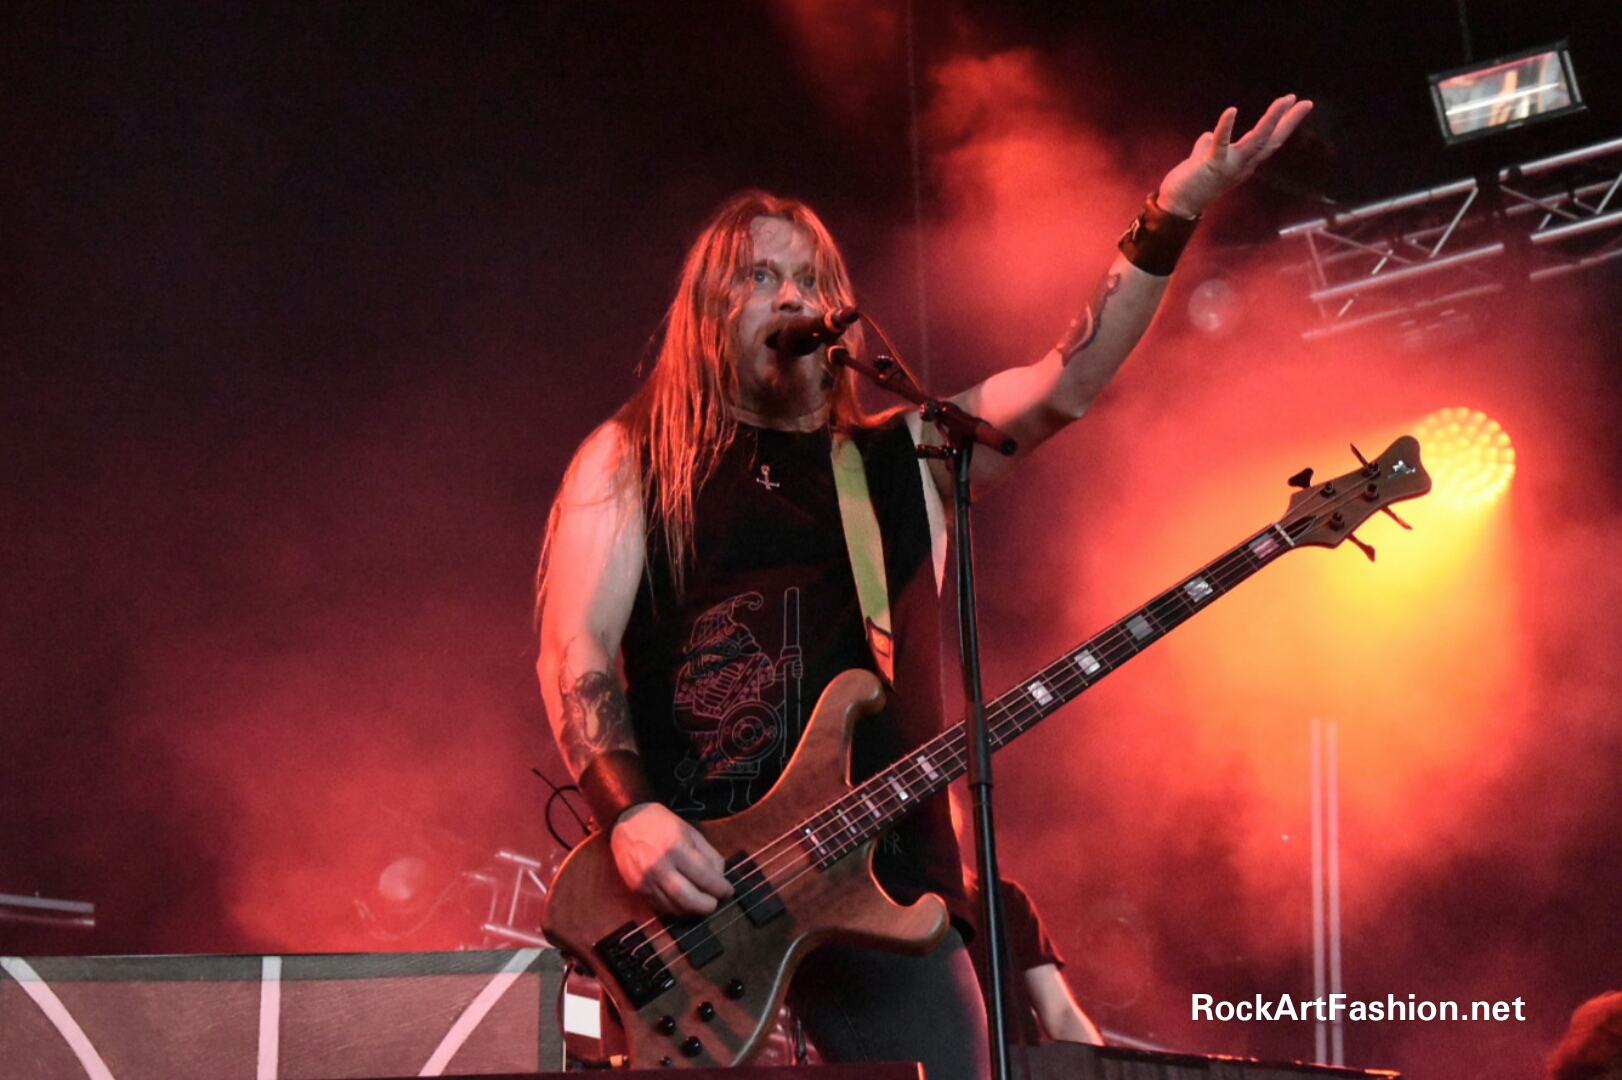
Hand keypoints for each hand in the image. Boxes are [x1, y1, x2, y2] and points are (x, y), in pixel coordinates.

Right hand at [610, 802, 734, 915]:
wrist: (625, 822)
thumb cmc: (661, 823)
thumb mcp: (689, 831)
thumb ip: (708, 853)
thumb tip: (719, 876)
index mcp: (676, 848)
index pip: (704, 876)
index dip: (720, 888)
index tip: (729, 891)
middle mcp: (660, 867)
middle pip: (689, 899)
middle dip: (707, 905)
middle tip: (716, 902)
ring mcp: (647, 881)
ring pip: (674, 908)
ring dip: (692, 911)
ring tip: (701, 904)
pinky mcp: (637, 889)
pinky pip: (660, 907)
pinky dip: (676, 909)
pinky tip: (684, 904)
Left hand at [1155, 95, 1313, 217]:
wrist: (1177, 206)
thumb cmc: (1191, 184)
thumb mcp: (1204, 160)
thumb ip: (1207, 146)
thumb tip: (1207, 135)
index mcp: (1244, 162)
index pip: (1270, 140)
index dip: (1285, 123)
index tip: (1298, 104)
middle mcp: (1243, 165)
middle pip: (1272, 140)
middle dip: (1289, 121)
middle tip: (1304, 102)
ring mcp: (1230, 165)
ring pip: (1257, 141)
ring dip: (1271, 120)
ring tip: (1283, 100)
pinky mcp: (1212, 164)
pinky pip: (1221, 143)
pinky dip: (1226, 127)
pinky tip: (1232, 110)